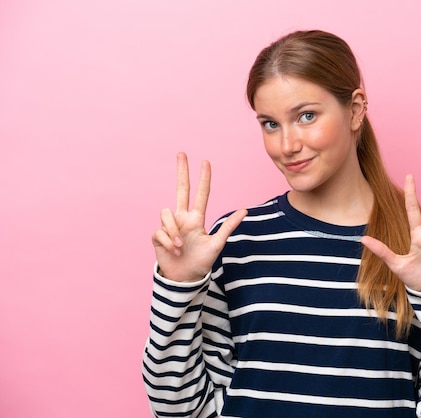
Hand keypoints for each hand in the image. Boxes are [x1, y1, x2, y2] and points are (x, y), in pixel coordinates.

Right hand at [151, 152, 246, 281]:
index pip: (201, 194)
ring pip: (167, 213)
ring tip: (180, 247)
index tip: (206, 162)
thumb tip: (245, 211)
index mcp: (196, 219)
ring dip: (174, 230)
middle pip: (181, 189)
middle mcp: (182, 218)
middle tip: (182, 153)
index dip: (203, 179)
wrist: (185, 279)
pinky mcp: (157, 236)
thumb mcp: (217, 244)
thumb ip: (228, 227)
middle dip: (181, 171)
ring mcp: (169, 226)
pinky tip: (173, 251)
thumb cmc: (201, 262)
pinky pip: (160, 230)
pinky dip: (167, 241)